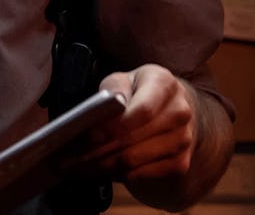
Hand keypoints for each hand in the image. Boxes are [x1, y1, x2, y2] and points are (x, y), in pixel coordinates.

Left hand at [78, 64, 195, 181]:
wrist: (171, 109)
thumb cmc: (138, 91)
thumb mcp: (123, 80)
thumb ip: (113, 91)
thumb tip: (102, 112)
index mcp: (164, 84)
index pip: (141, 110)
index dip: (113, 126)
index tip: (88, 137)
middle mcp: (180, 112)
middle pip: (133, 139)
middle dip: (98, 151)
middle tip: (70, 159)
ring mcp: (183, 140)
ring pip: (135, 161)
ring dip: (102, 166)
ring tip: (78, 167)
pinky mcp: (180, 164)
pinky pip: (141, 174)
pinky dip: (117, 175)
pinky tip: (99, 171)